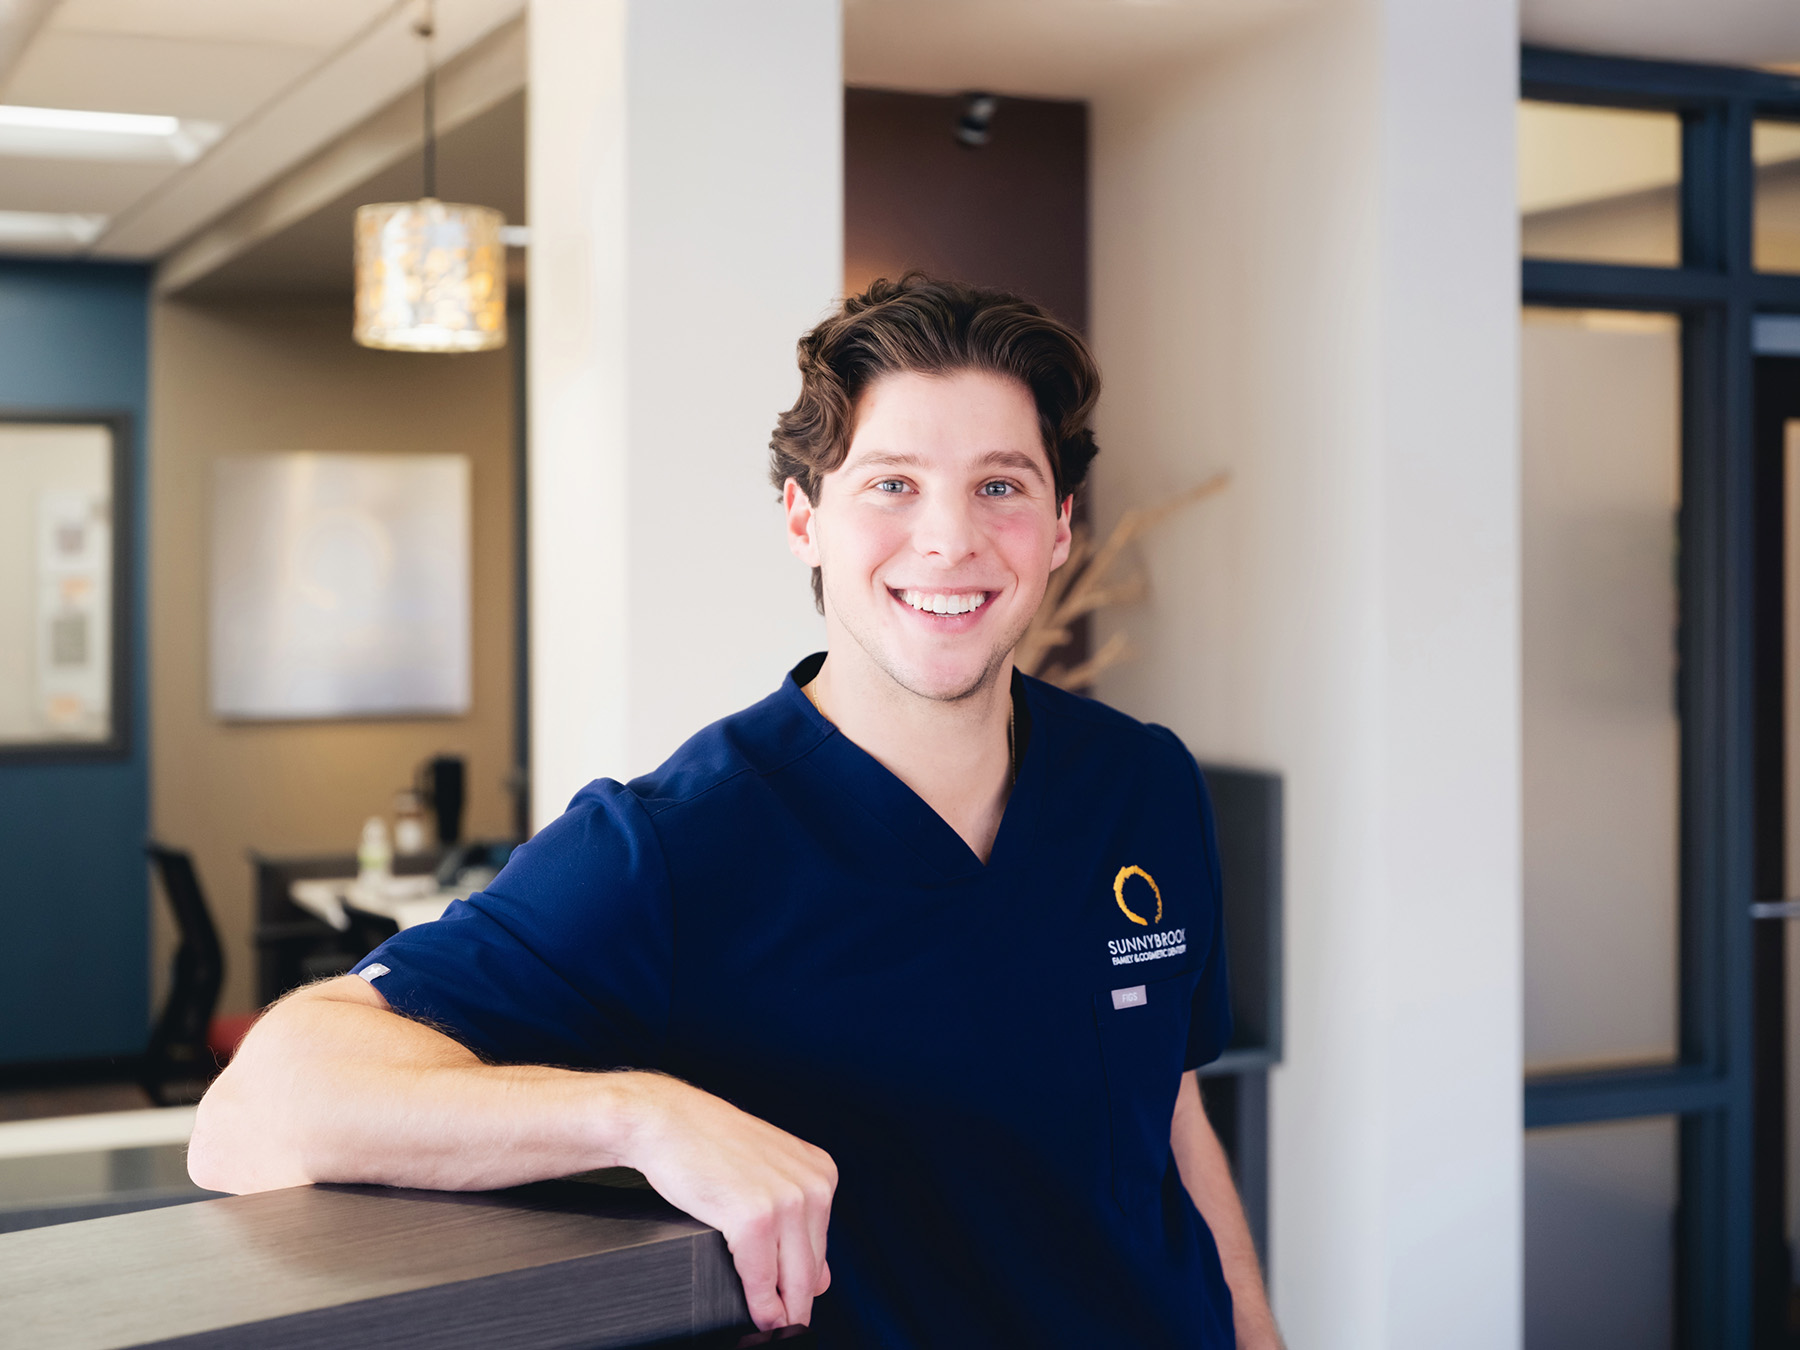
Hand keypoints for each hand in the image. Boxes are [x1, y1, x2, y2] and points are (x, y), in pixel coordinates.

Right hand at [617, 1074, 836, 1329]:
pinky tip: (758, 1316)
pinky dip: (760, 1305)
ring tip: (772, 1329)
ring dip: (782, 1313)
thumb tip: (819, 1279)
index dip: (804, 1282)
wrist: (665, 1120)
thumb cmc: (707, 1144)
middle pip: (812, 1268)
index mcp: (821, 1172)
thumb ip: (797, 1219)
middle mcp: (813, 1184)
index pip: (823, 1246)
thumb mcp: (766, 1174)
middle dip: (797, 1305)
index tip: (793, 1305)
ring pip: (793, 1280)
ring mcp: (787, 1201)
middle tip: (785, 1328)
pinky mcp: (756, 1218)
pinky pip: (762, 1279)